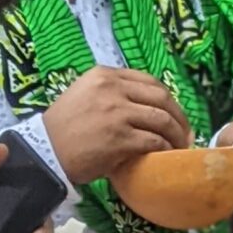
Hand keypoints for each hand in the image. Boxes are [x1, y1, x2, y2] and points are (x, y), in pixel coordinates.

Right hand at [44, 67, 189, 185]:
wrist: (46, 150)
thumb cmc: (65, 129)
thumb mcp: (85, 95)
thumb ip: (112, 93)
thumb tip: (144, 105)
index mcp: (105, 75)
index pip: (149, 81)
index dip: (168, 99)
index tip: (176, 114)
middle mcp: (112, 88)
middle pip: (161, 98)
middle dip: (180, 117)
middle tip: (185, 133)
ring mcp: (117, 112)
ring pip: (162, 119)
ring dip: (177, 136)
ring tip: (180, 147)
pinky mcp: (120, 137)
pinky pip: (155, 141)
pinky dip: (166, 149)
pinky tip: (168, 157)